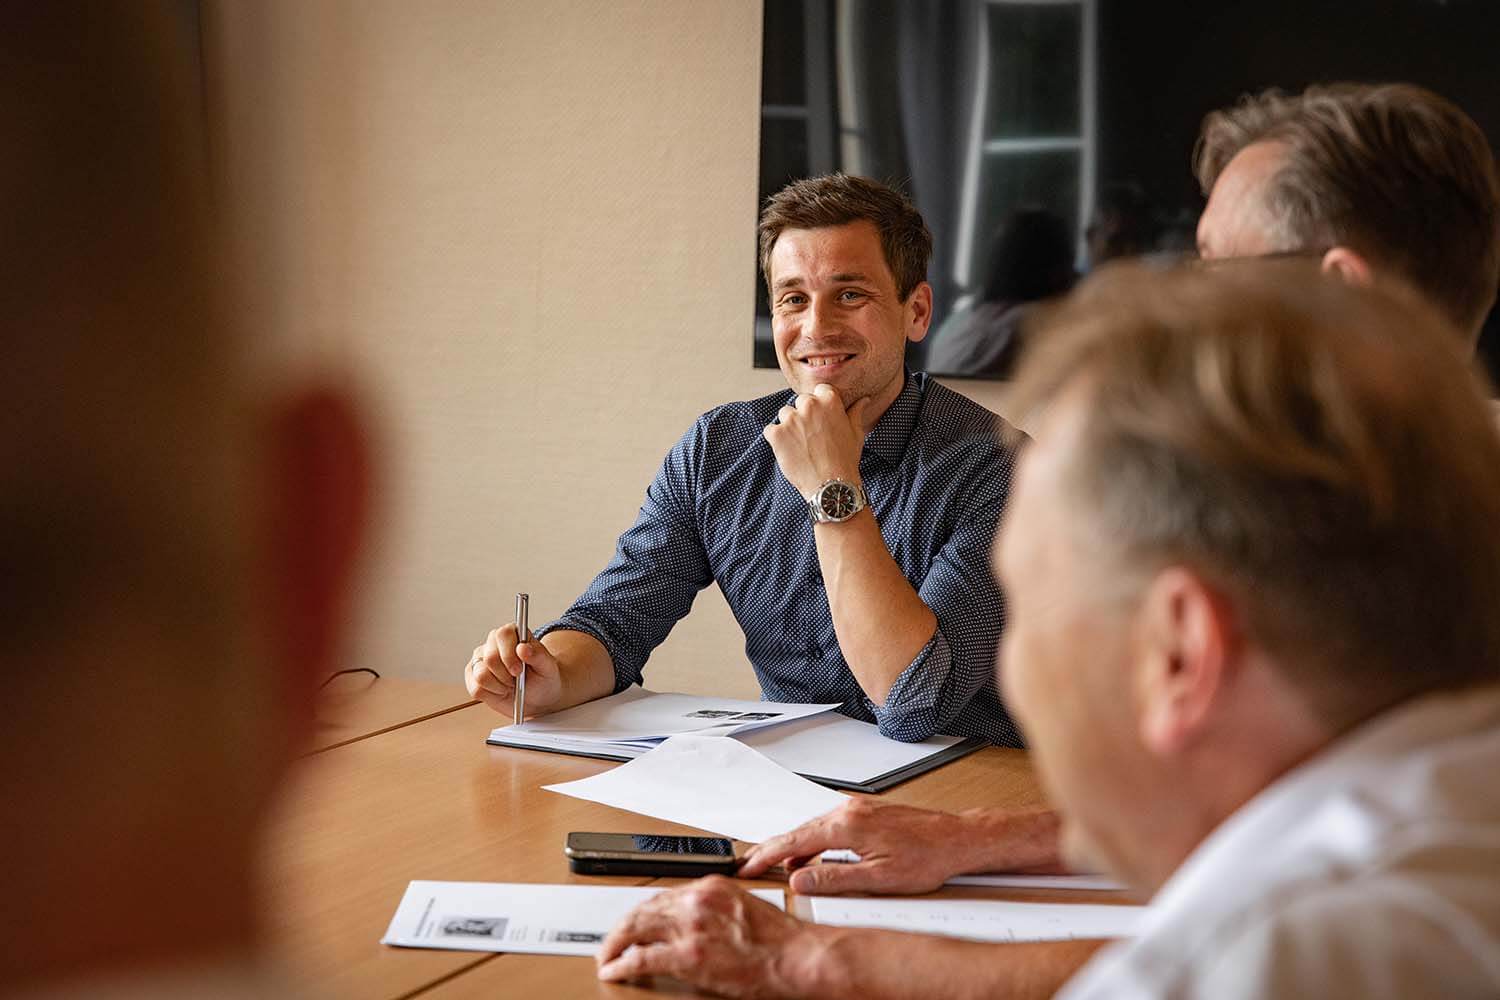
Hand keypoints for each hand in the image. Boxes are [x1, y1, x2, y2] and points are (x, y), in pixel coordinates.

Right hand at [462, 623, 562, 717]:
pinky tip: (501, 690)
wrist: (537, 697)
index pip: (502, 635)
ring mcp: (479, 659)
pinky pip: (476, 689)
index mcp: (512, 633)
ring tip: (510, 684)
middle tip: (517, 679)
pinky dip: (492, 694)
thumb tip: (523, 648)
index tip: (519, 670)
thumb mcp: (547, 667)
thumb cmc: (542, 678)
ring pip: (482, 675)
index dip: (510, 655)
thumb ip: (538, 655)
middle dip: (506, 675)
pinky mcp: (472, 676)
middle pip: (490, 658)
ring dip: (500, 686)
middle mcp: (492, 643)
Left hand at [597, 876, 822, 996]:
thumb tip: (693, 922)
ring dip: (615, 944)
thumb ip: (714, 908)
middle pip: (642, 909)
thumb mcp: (743, 907)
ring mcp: (691, 927)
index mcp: (711, 886)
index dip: (643, 912)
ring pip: (634, 929)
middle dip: (622, 927)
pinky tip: (614, 970)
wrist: (798, 957)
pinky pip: (641, 958)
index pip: (663, 895)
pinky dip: (621, 964)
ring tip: (607, 956)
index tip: (636, 923)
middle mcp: (696, 900)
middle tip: (612, 942)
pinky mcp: (688, 956)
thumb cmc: (781, 939)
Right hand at [738, 799, 976, 894]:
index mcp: (847, 826)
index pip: (793, 842)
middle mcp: (848, 810)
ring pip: (813, 828)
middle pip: (798, 831)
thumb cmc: (926, 858)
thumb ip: (834, 879)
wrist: (956, 838)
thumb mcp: (878, 879)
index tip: (747, 868)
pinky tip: (812, 856)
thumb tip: (800, 880)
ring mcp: (857, 807)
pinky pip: (828, 825)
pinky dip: (813, 841)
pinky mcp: (865, 811)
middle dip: (772, 850)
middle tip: (751, 867)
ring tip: (777, 868)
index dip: (766, 856)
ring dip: (793, 847)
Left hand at [763, 383, 869, 497]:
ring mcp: (791, 419)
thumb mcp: (855, 432)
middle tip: (812, 436)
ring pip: (784, 414)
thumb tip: (864, 400)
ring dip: (789, 426)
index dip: (820, 406)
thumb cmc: (845, 459)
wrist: (831, 484)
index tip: (822, 420)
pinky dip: (776, 439)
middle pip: (800, 402)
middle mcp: (809, 405)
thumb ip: (856, 412)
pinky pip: (771, 430)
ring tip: (801, 445)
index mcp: (829, 400)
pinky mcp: (776, 433)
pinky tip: (790, 451)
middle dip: (804, 415)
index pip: (819, 391)